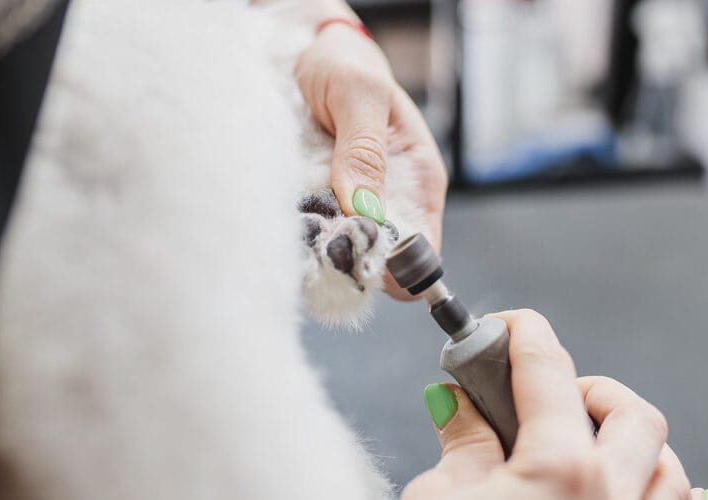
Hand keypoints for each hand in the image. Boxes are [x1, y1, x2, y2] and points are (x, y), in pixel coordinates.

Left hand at [295, 22, 447, 299]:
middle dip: (348, 258)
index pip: (421, 253)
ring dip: (318, 247)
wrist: (308, 49)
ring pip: (341, 254)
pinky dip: (300, 233)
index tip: (354, 250)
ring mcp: (354, 207)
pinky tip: (286, 214)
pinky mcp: (322, 205)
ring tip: (297, 220)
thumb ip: (363, 151)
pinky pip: (314, 235)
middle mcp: (391, 203)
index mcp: (418, 182)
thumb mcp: (358, 96)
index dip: (392, 266)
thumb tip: (364, 211)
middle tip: (316, 233)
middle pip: (378, 263)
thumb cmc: (345, 65)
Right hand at [403, 309, 707, 499]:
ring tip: (585, 452)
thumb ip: (461, 446)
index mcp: (559, 471)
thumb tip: (459, 403)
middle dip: (591, 391)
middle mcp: (615, 499)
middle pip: (631, 411)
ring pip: (670, 468)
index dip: (524, 333)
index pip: (547, 367)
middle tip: (549, 401)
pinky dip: (651, 495)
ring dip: (631, 447)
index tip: (510, 325)